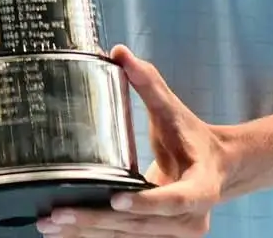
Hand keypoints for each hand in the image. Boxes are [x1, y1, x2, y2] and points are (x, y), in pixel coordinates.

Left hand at [40, 46, 229, 236]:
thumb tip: (119, 52)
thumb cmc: (193, 140)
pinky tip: (66, 234)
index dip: (146, 203)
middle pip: (141, 225)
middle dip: (98, 220)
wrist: (219, 170)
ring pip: (129, 237)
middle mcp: (190, 220)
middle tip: (61, 214)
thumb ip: (148, 85)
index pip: (174, 199)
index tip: (116, 199)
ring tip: (52, 225)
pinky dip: (95, 237)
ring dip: (89, 233)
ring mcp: (174, 234)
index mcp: (201, 187)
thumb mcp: (174, 112)